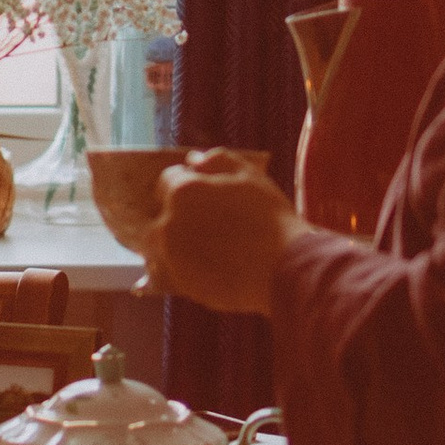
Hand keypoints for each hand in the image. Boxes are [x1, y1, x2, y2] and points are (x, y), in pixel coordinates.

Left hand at [142, 151, 300, 314]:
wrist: (285, 269)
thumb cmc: (270, 218)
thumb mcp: (249, 176)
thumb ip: (217, 161)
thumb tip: (194, 160)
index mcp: (183, 192)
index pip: (167, 180)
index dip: (183, 183)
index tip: (198, 193)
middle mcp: (168, 224)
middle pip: (159, 216)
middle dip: (173, 215)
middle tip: (201, 223)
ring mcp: (171, 256)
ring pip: (159, 247)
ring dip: (171, 244)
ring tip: (201, 247)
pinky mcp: (180, 283)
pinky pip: (168, 272)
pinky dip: (179, 268)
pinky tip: (204, 267)